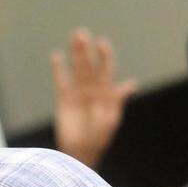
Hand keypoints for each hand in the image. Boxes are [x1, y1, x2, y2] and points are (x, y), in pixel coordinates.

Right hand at [51, 29, 135, 168]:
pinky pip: (61, 81)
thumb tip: (131, 84)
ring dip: (75, 54)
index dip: (104, 56)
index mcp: (106, 94)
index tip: (102, 43)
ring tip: (74, 37)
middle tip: (81, 33)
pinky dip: (59, 69)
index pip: (105, 70)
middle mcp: (92, 90)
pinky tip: (56, 56)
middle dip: (86, 50)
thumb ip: (116, 100)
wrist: (78, 153)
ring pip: (76, 70)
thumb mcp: (110, 119)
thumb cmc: (97, 138)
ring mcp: (77, 94)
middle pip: (89, 66)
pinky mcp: (63, 100)